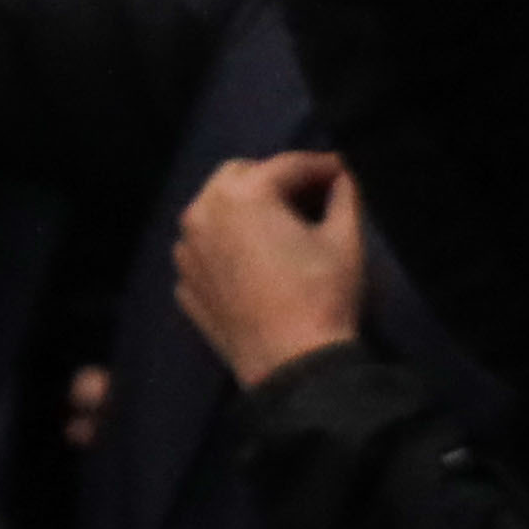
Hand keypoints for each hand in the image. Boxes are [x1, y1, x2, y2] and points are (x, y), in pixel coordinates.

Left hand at [173, 149, 372, 387]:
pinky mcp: (183, 283)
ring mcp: (185, 250)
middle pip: (238, 176)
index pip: (286, 165)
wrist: (292, 364)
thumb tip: (344, 176)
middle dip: (273, 180)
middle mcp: (201, 212)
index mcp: (241, 195)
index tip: (341, 170)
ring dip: (244, 209)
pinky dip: (226, 245)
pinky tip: (255, 262)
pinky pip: (204, 249)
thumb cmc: (323, 295)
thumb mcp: (345, 241)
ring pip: (213, 210)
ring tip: (281, 226)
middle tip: (309, 196)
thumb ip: (345, 197)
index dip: (319, 165)